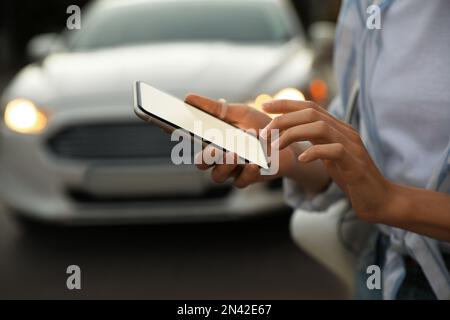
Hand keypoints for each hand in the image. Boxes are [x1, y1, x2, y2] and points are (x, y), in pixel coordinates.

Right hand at [185, 94, 296, 187]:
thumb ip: (216, 108)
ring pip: (218, 175)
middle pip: (201, 162)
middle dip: (206, 156)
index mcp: (213, 140)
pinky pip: (240, 181)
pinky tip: (255, 163)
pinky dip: (247, 173)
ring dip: (226, 164)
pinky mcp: (247, 178)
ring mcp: (232, 170)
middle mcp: (218, 157)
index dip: (178, 135)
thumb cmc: (260, 126)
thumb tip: (188, 97)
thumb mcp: (240, 113)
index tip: (171, 127)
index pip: (190, 140)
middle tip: (215, 148)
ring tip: (236, 153)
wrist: (288, 141)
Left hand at [262, 100, 391, 222]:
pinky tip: (301, 159)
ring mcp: (352, 146)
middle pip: (311, 113)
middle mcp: (345, 132)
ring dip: (293, 134)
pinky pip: (334, 150)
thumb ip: (315, 143)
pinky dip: (314, 152)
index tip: (265, 105)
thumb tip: (291, 136)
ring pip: (320, 127)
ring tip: (276, 145)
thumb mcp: (329, 157)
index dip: (286, 104)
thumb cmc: (351, 178)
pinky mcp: (355, 164)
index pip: (310, 106)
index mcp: (338, 128)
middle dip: (283, 119)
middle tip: (264, 133)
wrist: (379, 199)